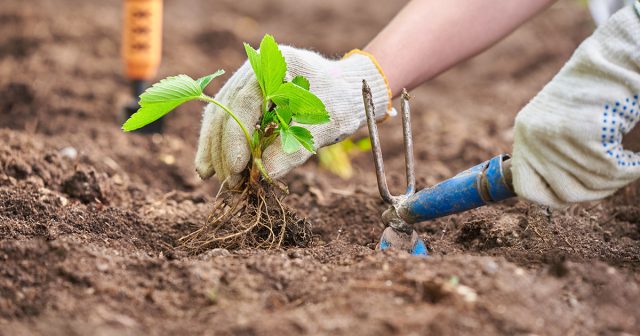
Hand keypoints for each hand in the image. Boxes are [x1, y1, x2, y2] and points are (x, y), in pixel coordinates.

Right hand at [195, 47, 391, 186]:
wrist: (347, 93)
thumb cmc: (341, 104)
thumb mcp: (325, 127)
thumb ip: (296, 148)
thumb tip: (265, 174)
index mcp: (277, 63)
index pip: (245, 102)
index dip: (235, 137)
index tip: (236, 168)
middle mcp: (255, 68)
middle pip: (226, 109)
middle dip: (223, 147)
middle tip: (227, 181)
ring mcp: (247, 80)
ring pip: (220, 115)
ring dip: (215, 147)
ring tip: (212, 177)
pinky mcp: (246, 97)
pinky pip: (227, 119)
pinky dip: (220, 143)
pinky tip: (212, 165)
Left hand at [511, 5, 639, 206]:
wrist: (616, 59)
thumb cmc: (595, 92)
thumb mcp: (560, 122)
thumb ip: (554, 154)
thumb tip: (561, 195)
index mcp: (525, 132)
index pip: (525, 188)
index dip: (551, 198)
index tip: (573, 195)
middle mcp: (534, 136)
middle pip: (564, 194)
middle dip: (594, 191)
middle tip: (612, 178)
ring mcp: (557, 136)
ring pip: (591, 184)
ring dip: (616, 179)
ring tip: (627, 161)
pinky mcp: (584, 134)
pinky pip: (612, 171)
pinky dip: (630, 169)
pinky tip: (636, 158)